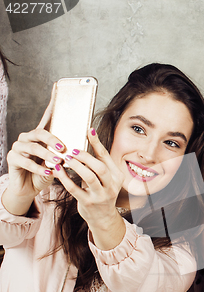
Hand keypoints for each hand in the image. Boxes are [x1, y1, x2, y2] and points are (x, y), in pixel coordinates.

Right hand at [3, 85, 64, 214]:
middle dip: (53, 140)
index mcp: (41, 135)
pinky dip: (39, 168)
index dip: (53, 101)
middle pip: (40, 132)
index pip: (48, 116)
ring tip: (58, 162)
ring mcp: (19, 147)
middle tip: (64, 148)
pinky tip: (49, 172)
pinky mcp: (12, 159)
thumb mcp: (61, 161)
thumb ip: (69, 151)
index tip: (58, 86)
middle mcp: (28, 137)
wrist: (31, 187)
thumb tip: (86, 141)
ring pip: (33, 147)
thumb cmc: (48, 171)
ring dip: (47, 155)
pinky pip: (26, 162)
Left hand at [53, 129, 124, 249]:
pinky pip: (74, 188)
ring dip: (75, 166)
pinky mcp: (88, 203)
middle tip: (72, 151)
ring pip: (88, 177)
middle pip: (99, 167)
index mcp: (117, 176)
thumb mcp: (107, 178)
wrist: (103, 217)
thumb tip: (91, 137)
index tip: (89, 130)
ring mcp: (100, 195)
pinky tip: (58, 170)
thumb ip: (100, 162)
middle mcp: (111, 186)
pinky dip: (65, 178)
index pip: (106, 156)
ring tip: (65, 159)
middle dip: (85, 157)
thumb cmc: (102, 192)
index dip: (97, 143)